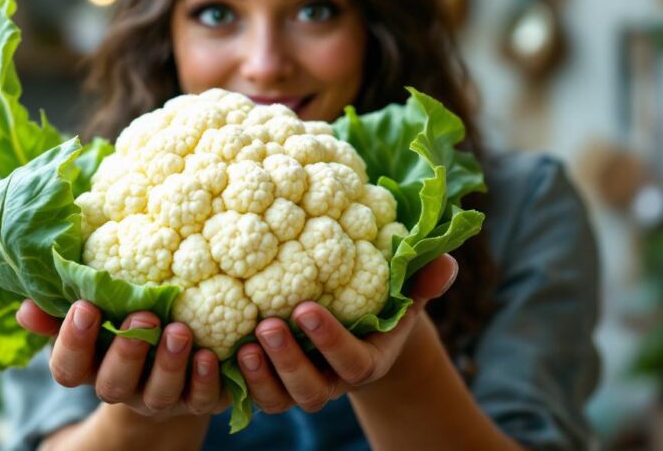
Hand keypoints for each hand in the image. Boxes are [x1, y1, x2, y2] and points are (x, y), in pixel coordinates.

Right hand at [16, 300, 228, 418]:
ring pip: (161, 393)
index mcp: (92, 369)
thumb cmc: (123, 337)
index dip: (73, 343)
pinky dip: (209, 379)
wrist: (172, 378)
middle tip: (142, 316)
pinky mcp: (198, 401)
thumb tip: (25, 307)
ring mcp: (161, 399)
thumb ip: (58, 314)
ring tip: (180, 330)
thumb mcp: (93, 324)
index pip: (69, 368)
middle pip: (115, 384)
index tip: (85, 308)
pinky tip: (214, 354)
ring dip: (170, 363)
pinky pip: (205, 399)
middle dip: (127, 352)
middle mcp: (124, 389)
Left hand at [235, 253, 457, 413]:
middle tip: (267, 324)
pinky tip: (215, 347)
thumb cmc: (380, 300)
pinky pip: (253, 394)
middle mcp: (333, 380)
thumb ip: (423, 280)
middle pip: (311, 390)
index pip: (351, 362)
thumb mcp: (404, 290)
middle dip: (288, 361)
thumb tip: (447, 263)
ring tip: (243, 342)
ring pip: (278, 399)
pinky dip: (236, 378)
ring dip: (260, 376)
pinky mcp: (272, 383)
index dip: (328, 341)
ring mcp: (301, 385)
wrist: (355, 324)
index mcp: (367, 359)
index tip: (305, 308)